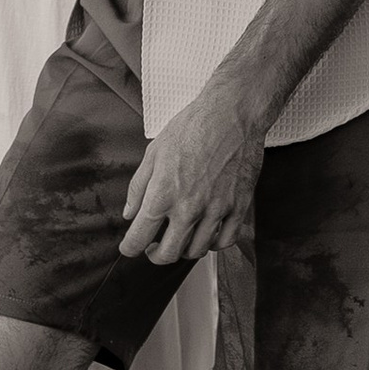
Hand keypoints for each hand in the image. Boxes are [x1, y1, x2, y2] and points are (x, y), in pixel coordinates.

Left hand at [118, 81, 265, 263]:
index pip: (139, 239)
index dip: (130, 248)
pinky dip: (213, 244)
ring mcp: (215, 210)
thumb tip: (130, 213)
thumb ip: (139, 187)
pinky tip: (207, 233)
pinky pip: (225, 241)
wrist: (231, 114)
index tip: (131, 247)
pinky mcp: (238, 207)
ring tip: (181, 236)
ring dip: (184, 249)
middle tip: (155, 247)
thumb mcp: (154, 153)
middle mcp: (188, 208)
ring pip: (197, 251)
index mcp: (162, 195)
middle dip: (156, 255)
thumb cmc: (191, 127)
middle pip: (168, 254)